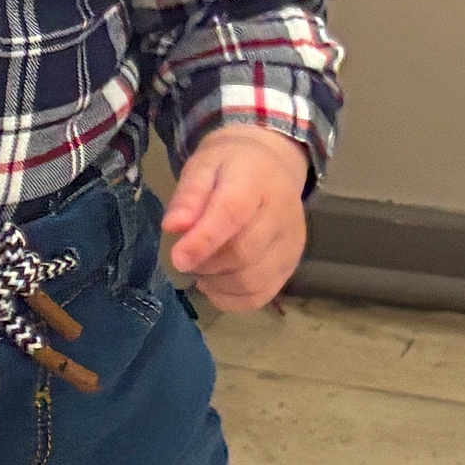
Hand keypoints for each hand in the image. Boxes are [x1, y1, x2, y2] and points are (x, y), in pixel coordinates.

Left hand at [162, 127, 308, 312]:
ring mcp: (291, 244)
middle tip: (185, 256)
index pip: (233, 214)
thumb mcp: (202, 167)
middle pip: (243, 253)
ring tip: (201, 265)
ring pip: (252, 281)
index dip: (203, 241)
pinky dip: (230, 297)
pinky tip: (216, 281)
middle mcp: (283, 215)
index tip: (177, 258)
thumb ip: (188, 196)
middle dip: (205, 262)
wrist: (269, 166)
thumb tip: (172, 227)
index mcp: (256, 181)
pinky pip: (259, 296)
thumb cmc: (229, 166)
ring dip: (217, 282)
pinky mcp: (290, 266)